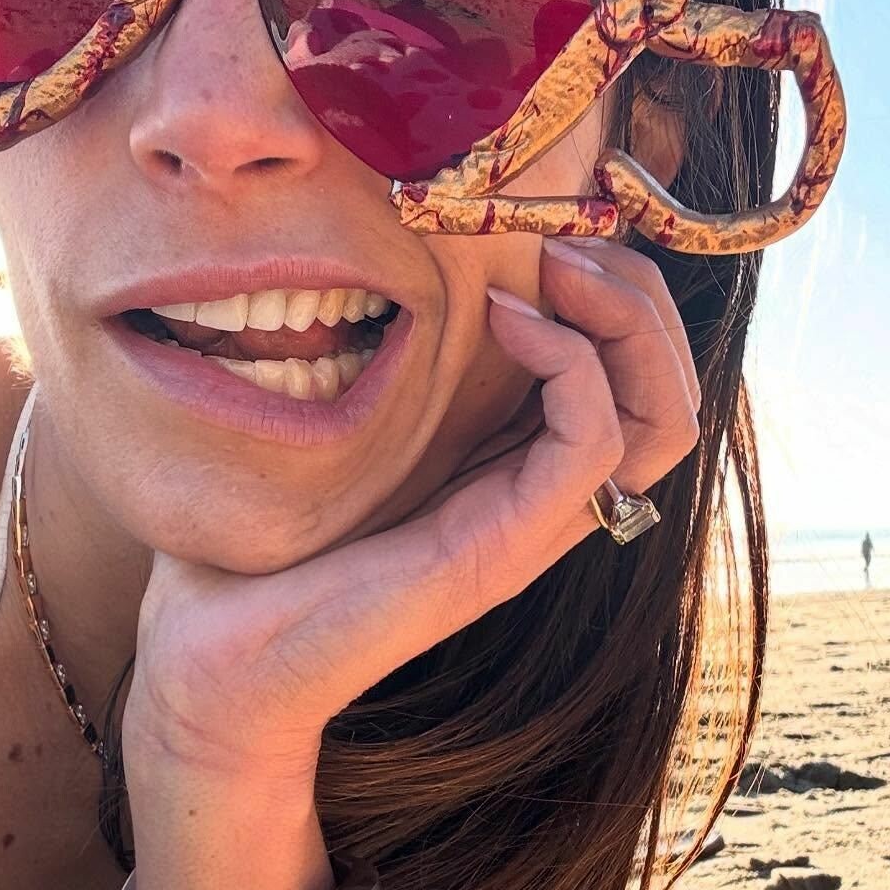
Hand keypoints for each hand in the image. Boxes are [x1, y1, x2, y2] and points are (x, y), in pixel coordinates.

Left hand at [122, 236, 701, 784]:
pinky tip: (502, 317)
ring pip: (661, 417)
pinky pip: (594, 440)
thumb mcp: (340, 433)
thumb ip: (385, 368)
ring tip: (556, 267)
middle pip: (669, 395)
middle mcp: (542, 500)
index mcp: (515, 470)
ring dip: (627, 319)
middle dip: (643, 297)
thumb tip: (372, 261)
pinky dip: (569, 360)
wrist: (220, 657)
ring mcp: (531, 526)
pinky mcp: (503, 545)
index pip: (637, 382)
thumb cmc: (266, 546)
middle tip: (569, 241)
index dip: (623, 296)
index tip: (552, 232)